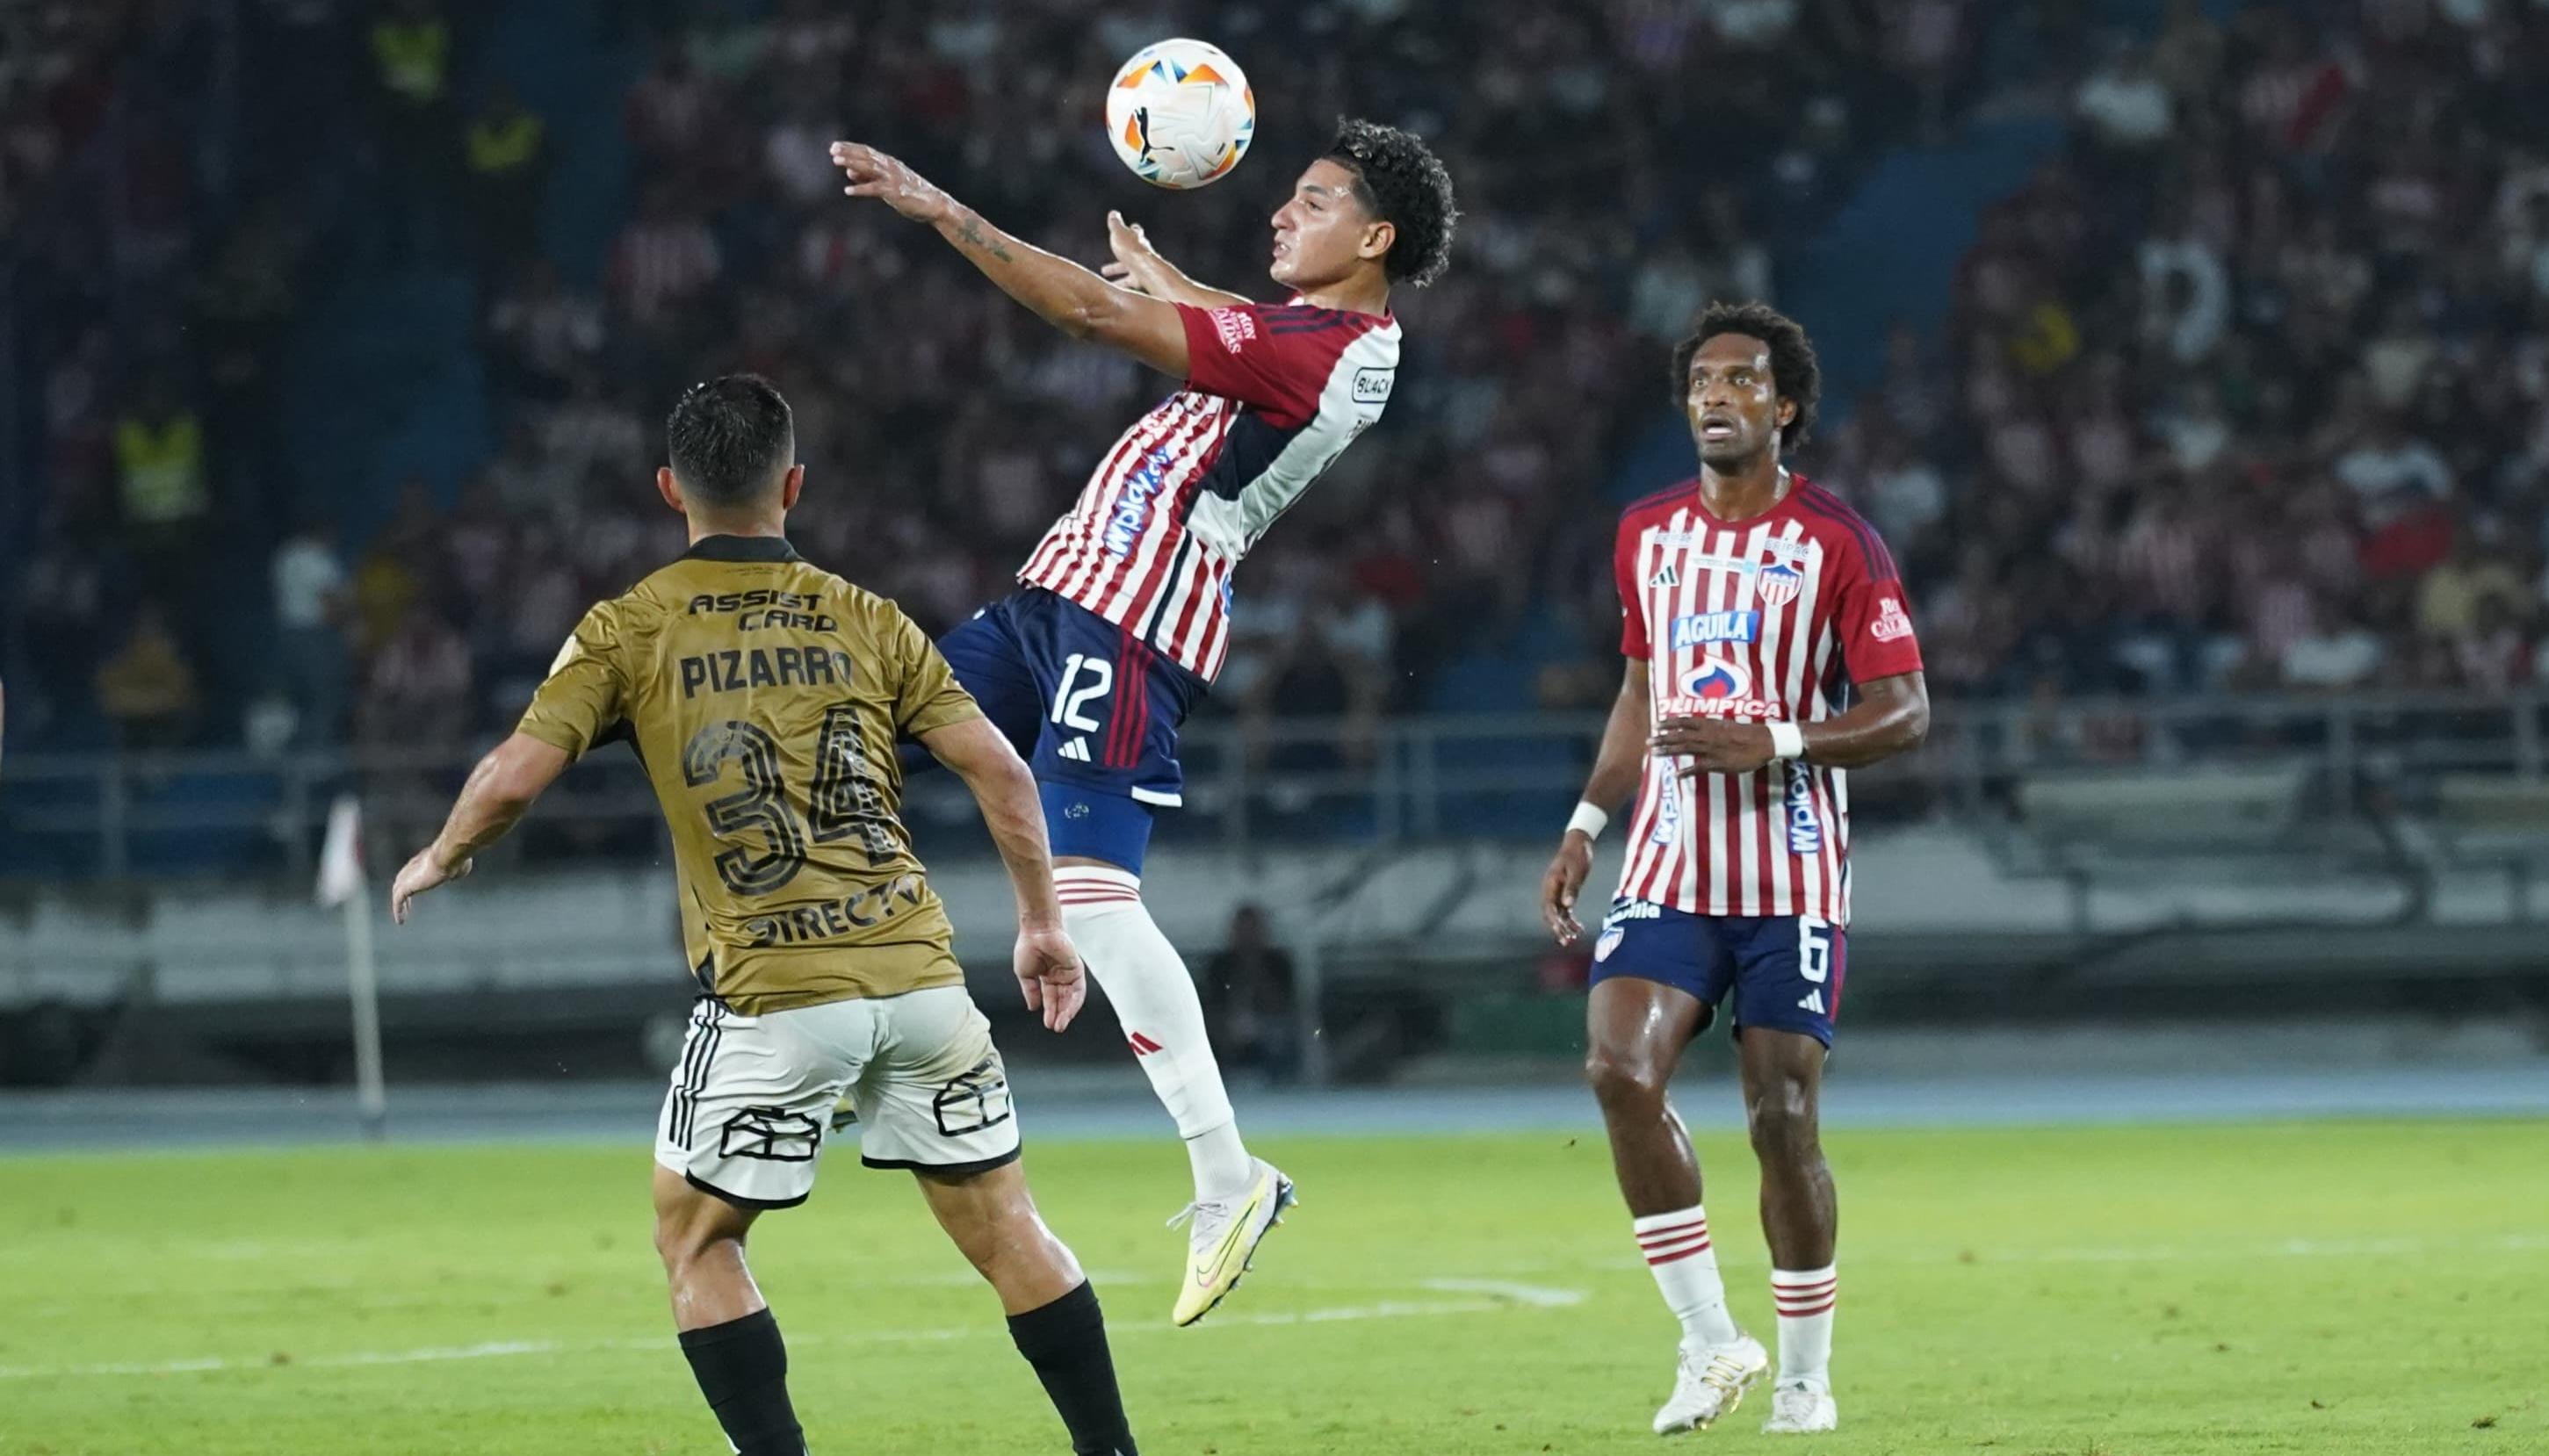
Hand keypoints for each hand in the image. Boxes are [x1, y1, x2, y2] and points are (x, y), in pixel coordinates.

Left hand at [389, 843, 470, 923]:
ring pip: (398, 891)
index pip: (416, 869)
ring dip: (400, 903)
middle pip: (403, 879)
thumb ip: (455, 872)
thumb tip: (456, 876)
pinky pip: (398, 901)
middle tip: (406, 902)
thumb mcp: (459, 867)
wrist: (447, 857)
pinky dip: (398, 910)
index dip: (416, 878)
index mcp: (425, 859)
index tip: (419, 887)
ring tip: (401, 916)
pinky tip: (400, 921)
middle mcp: (413, 866)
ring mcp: (407, 876)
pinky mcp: (405, 886)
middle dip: (403, 890)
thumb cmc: (455, 859)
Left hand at [830, 142, 952, 223]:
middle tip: (832, 149)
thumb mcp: (886, 183)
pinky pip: (874, 189)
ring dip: (852, 163)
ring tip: (836, 161)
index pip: (866, 152)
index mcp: (889, 163)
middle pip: (866, 156)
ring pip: (869, 167)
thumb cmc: (910, 193)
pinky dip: (861, 188)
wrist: (933, 204)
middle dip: (848, 152)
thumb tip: (849, 172)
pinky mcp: (894, 192)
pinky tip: (848, 190)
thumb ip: (867, 177)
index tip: (835, 146)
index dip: (850, 148)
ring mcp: (892, 178)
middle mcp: (890, 167)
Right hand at [1014, 924, 1085, 1031]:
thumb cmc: (1028, 947)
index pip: (1050, 999)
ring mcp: (1068, 973)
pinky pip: (1078, 989)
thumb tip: (1033, 1008)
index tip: (1047, 1024)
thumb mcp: (1025, 974)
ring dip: (1067, 1012)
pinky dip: (1074, 1002)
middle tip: (1056, 1027)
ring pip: (1070, 998)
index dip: (1049, 1012)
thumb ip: (1031, 991)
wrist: (1036, 931)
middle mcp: (1059, 977)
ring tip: (1060, 1024)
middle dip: (1059, 1015)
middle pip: (1062, 1000)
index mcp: (1046, 977)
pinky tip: (1068, 1012)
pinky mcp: (1076, 969)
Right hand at [1100, 210, 1165, 293]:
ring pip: (1130, 273)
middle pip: (1128, 257)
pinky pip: (1132, 285)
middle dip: (1117, 264)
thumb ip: (1115, 223)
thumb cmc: (1132, 250)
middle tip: (1105, 270)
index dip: (1128, 233)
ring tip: (1111, 285)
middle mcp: (1143, 253)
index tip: (1125, 235)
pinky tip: (1118, 293)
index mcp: (1137, 239)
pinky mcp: (1144, 281)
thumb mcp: (1118, 232)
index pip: (1134, 232)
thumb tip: (1113, 213)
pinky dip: (1125, 287)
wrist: (1146, 270)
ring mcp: (1144, 268)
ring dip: (1120, 278)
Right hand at [1540, 831, 1593, 945]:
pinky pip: (1564, 910)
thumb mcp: (1577, 871)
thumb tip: (1567, 905)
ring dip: (1564, 926)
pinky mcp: (1564, 892)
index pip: (1549, 907)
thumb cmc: (1577, 855)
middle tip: (1566, 942)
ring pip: (1557, 914)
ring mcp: (1556, 891)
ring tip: (1574, 938)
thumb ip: (1572, 888)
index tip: (1561, 931)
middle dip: (1557, 928)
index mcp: (1550, 884)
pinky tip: (1579, 928)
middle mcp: (1550, 890)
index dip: (1554, 921)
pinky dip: (1570, 920)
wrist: (1579, 842)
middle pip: (1550, 914)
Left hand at [1650, 716, 1776, 775]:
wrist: (1763, 742)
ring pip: (1685, 748)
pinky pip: (1698, 768)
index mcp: (1710, 724)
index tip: (1656, 725)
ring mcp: (1711, 749)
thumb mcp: (1726, 726)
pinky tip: (1676, 775)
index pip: (1685, 721)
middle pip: (1680, 735)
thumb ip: (1711, 728)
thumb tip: (1701, 728)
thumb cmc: (1747, 734)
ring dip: (1668, 751)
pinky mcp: (1717, 763)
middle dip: (1662, 738)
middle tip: (1648, 741)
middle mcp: (1707, 735)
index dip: (1669, 723)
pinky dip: (1686, 772)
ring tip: (1654, 753)